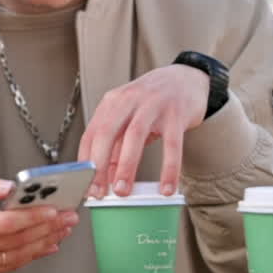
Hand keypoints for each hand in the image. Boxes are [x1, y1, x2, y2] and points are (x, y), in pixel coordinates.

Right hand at [0, 176, 77, 272]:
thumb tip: (8, 186)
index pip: (5, 223)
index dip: (33, 217)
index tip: (53, 209)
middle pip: (17, 240)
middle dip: (48, 228)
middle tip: (68, 217)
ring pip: (17, 256)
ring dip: (45, 243)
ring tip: (63, 230)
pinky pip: (9, 266)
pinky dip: (32, 256)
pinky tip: (46, 246)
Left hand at [78, 64, 207, 198]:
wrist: (186, 79)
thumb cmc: (153, 102)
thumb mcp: (130, 117)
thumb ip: (118, 145)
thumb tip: (106, 178)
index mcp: (112, 102)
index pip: (91, 133)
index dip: (85, 161)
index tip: (85, 186)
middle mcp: (129, 100)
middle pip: (107, 132)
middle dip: (100, 165)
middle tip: (98, 193)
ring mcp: (153, 104)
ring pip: (135, 136)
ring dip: (126, 166)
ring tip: (122, 192)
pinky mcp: (176, 114)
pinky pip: (172, 144)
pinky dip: (168, 168)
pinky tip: (167, 188)